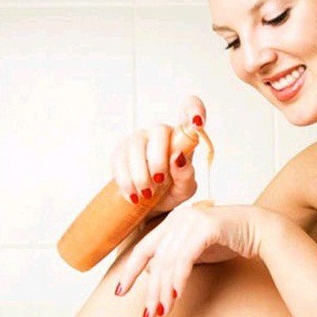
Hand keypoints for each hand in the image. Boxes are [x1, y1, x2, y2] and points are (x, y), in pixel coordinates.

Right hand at [110, 95, 205, 219]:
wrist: (147, 206)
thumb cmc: (171, 191)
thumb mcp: (184, 189)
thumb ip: (186, 175)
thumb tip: (178, 158)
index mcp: (182, 138)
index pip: (189, 110)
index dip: (195, 110)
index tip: (197, 121)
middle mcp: (160, 134)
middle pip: (159, 131)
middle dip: (158, 159)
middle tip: (159, 182)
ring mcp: (139, 140)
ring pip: (136, 145)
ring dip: (140, 173)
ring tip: (146, 194)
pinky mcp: (120, 152)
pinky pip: (119, 159)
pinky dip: (126, 180)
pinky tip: (132, 194)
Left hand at [114, 202, 272, 316]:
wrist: (259, 229)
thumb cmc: (229, 240)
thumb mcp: (195, 250)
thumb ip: (175, 258)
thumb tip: (152, 275)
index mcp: (172, 221)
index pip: (144, 248)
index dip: (130, 271)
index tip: (120, 292)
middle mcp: (179, 217)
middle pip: (155, 258)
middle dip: (150, 289)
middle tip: (148, 313)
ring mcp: (192, 220)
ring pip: (168, 260)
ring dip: (164, 289)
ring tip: (162, 310)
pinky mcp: (206, 227)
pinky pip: (185, 257)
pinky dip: (179, 278)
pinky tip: (176, 295)